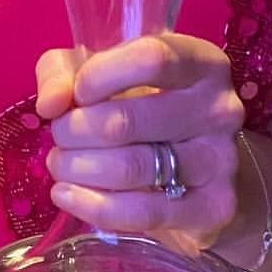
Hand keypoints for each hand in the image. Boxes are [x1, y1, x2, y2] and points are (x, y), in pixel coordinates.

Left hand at [35, 35, 244, 249]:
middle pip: (127, 120)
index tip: (76, 94)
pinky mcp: (214, 207)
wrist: (201, 169)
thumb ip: (64, 72)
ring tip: (61, 164)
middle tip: (60, 137)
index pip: (150, 59)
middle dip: (74, 131)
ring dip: (78, 168)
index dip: (98, 76)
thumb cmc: (144, 105)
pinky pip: (144, 212)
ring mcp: (221, 160)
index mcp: (202, 62)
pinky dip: (93, 206)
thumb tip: (50, 103)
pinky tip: (66, 195)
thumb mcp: (102, 72)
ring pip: (131, 167)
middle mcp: (219, 108)